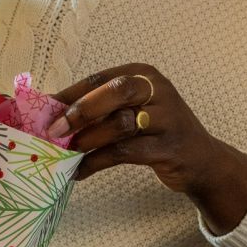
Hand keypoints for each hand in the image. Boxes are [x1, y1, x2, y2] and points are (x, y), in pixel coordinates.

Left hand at [54, 64, 246, 232]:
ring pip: (121, 123)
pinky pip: (125, 152)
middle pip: (117, 91)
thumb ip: (101, 109)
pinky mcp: (168, 147)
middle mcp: (158, 90)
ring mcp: (167, 118)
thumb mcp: (135, 110)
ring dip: (88, 139)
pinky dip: (97, 162)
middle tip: (55, 130)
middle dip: (82, 110)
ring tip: (67, 153)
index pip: (101, 78)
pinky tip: (81, 171)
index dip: (70, 94)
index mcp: (145, 74)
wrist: (202, 160)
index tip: (44, 110)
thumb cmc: (158, 132)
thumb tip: (52, 114)